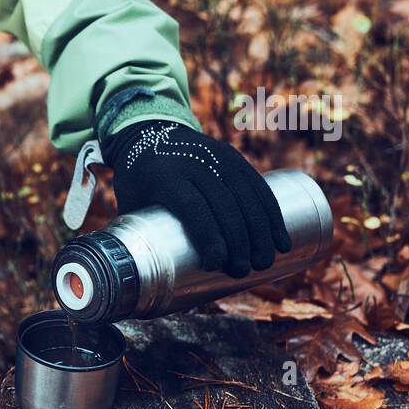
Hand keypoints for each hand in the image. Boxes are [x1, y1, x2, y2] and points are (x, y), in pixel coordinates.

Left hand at [102, 120, 290, 277]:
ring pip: (246, 196)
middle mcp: (194, 163)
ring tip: (264, 262)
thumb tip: (144, 277)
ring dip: (261, 232)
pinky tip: (280, 238)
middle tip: (244, 271)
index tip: (216, 265)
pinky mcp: (233, 156)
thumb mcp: (128, 200)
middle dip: (239, 241)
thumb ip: (138, 233)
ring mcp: (216, 157)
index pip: (193, 208)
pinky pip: (258, 186)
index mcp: (165, 176)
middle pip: (225, 205)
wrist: (146, 131)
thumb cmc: (135, 179)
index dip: (209, 238)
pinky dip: (272, 213)